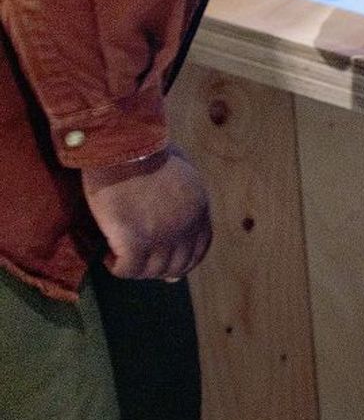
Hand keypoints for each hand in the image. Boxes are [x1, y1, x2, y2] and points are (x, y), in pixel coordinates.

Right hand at [84, 148, 212, 281]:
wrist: (126, 148)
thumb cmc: (149, 152)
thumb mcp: (184, 172)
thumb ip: (185, 195)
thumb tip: (180, 212)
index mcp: (199, 211)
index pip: (198, 250)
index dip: (183, 263)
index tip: (169, 271)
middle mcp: (185, 228)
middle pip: (176, 266)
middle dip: (157, 270)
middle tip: (137, 263)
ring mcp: (162, 237)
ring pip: (151, 271)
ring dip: (136, 269)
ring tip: (120, 257)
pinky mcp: (135, 242)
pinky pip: (127, 269)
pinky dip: (117, 267)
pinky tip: (108, 255)